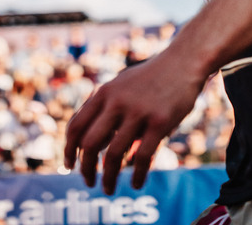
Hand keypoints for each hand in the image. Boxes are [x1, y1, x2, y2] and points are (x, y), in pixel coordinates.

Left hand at [64, 49, 203, 193]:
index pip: (76, 126)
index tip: (68, 166)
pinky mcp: (159, 122)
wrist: (182, 62)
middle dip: (85, 168)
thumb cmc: (150, 78)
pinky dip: (137, 176)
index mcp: (104, 92)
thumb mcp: (121, 85)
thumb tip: (88, 141)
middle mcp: (117, 102)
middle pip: (89, 144)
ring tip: (109, 189)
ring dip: (108, 178)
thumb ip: (104, 109)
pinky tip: (136, 185)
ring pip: (113, 155)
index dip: (68, 150)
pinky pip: (142, 157)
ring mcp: (138, 112)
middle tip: (88, 182)